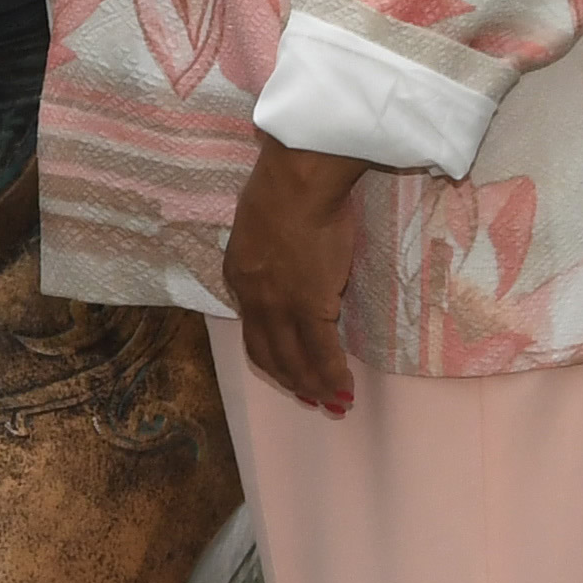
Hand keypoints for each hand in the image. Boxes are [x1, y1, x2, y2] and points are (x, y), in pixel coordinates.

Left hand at [220, 135, 364, 416]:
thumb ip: (268, 251)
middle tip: (310, 398)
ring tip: (331, 401)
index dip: (271, 353)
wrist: (298, 181)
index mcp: (238, 276)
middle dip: (289, 380)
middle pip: (267, 354)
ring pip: (293, 361)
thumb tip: (289, 260)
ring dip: (312, 386)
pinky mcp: (310, 306)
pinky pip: (321, 353)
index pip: (252, 328)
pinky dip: (332, 376)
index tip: (287, 367)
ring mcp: (280, 306)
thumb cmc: (284, 187)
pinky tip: (344, 387)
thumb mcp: (259, 225)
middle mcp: (253, 299)